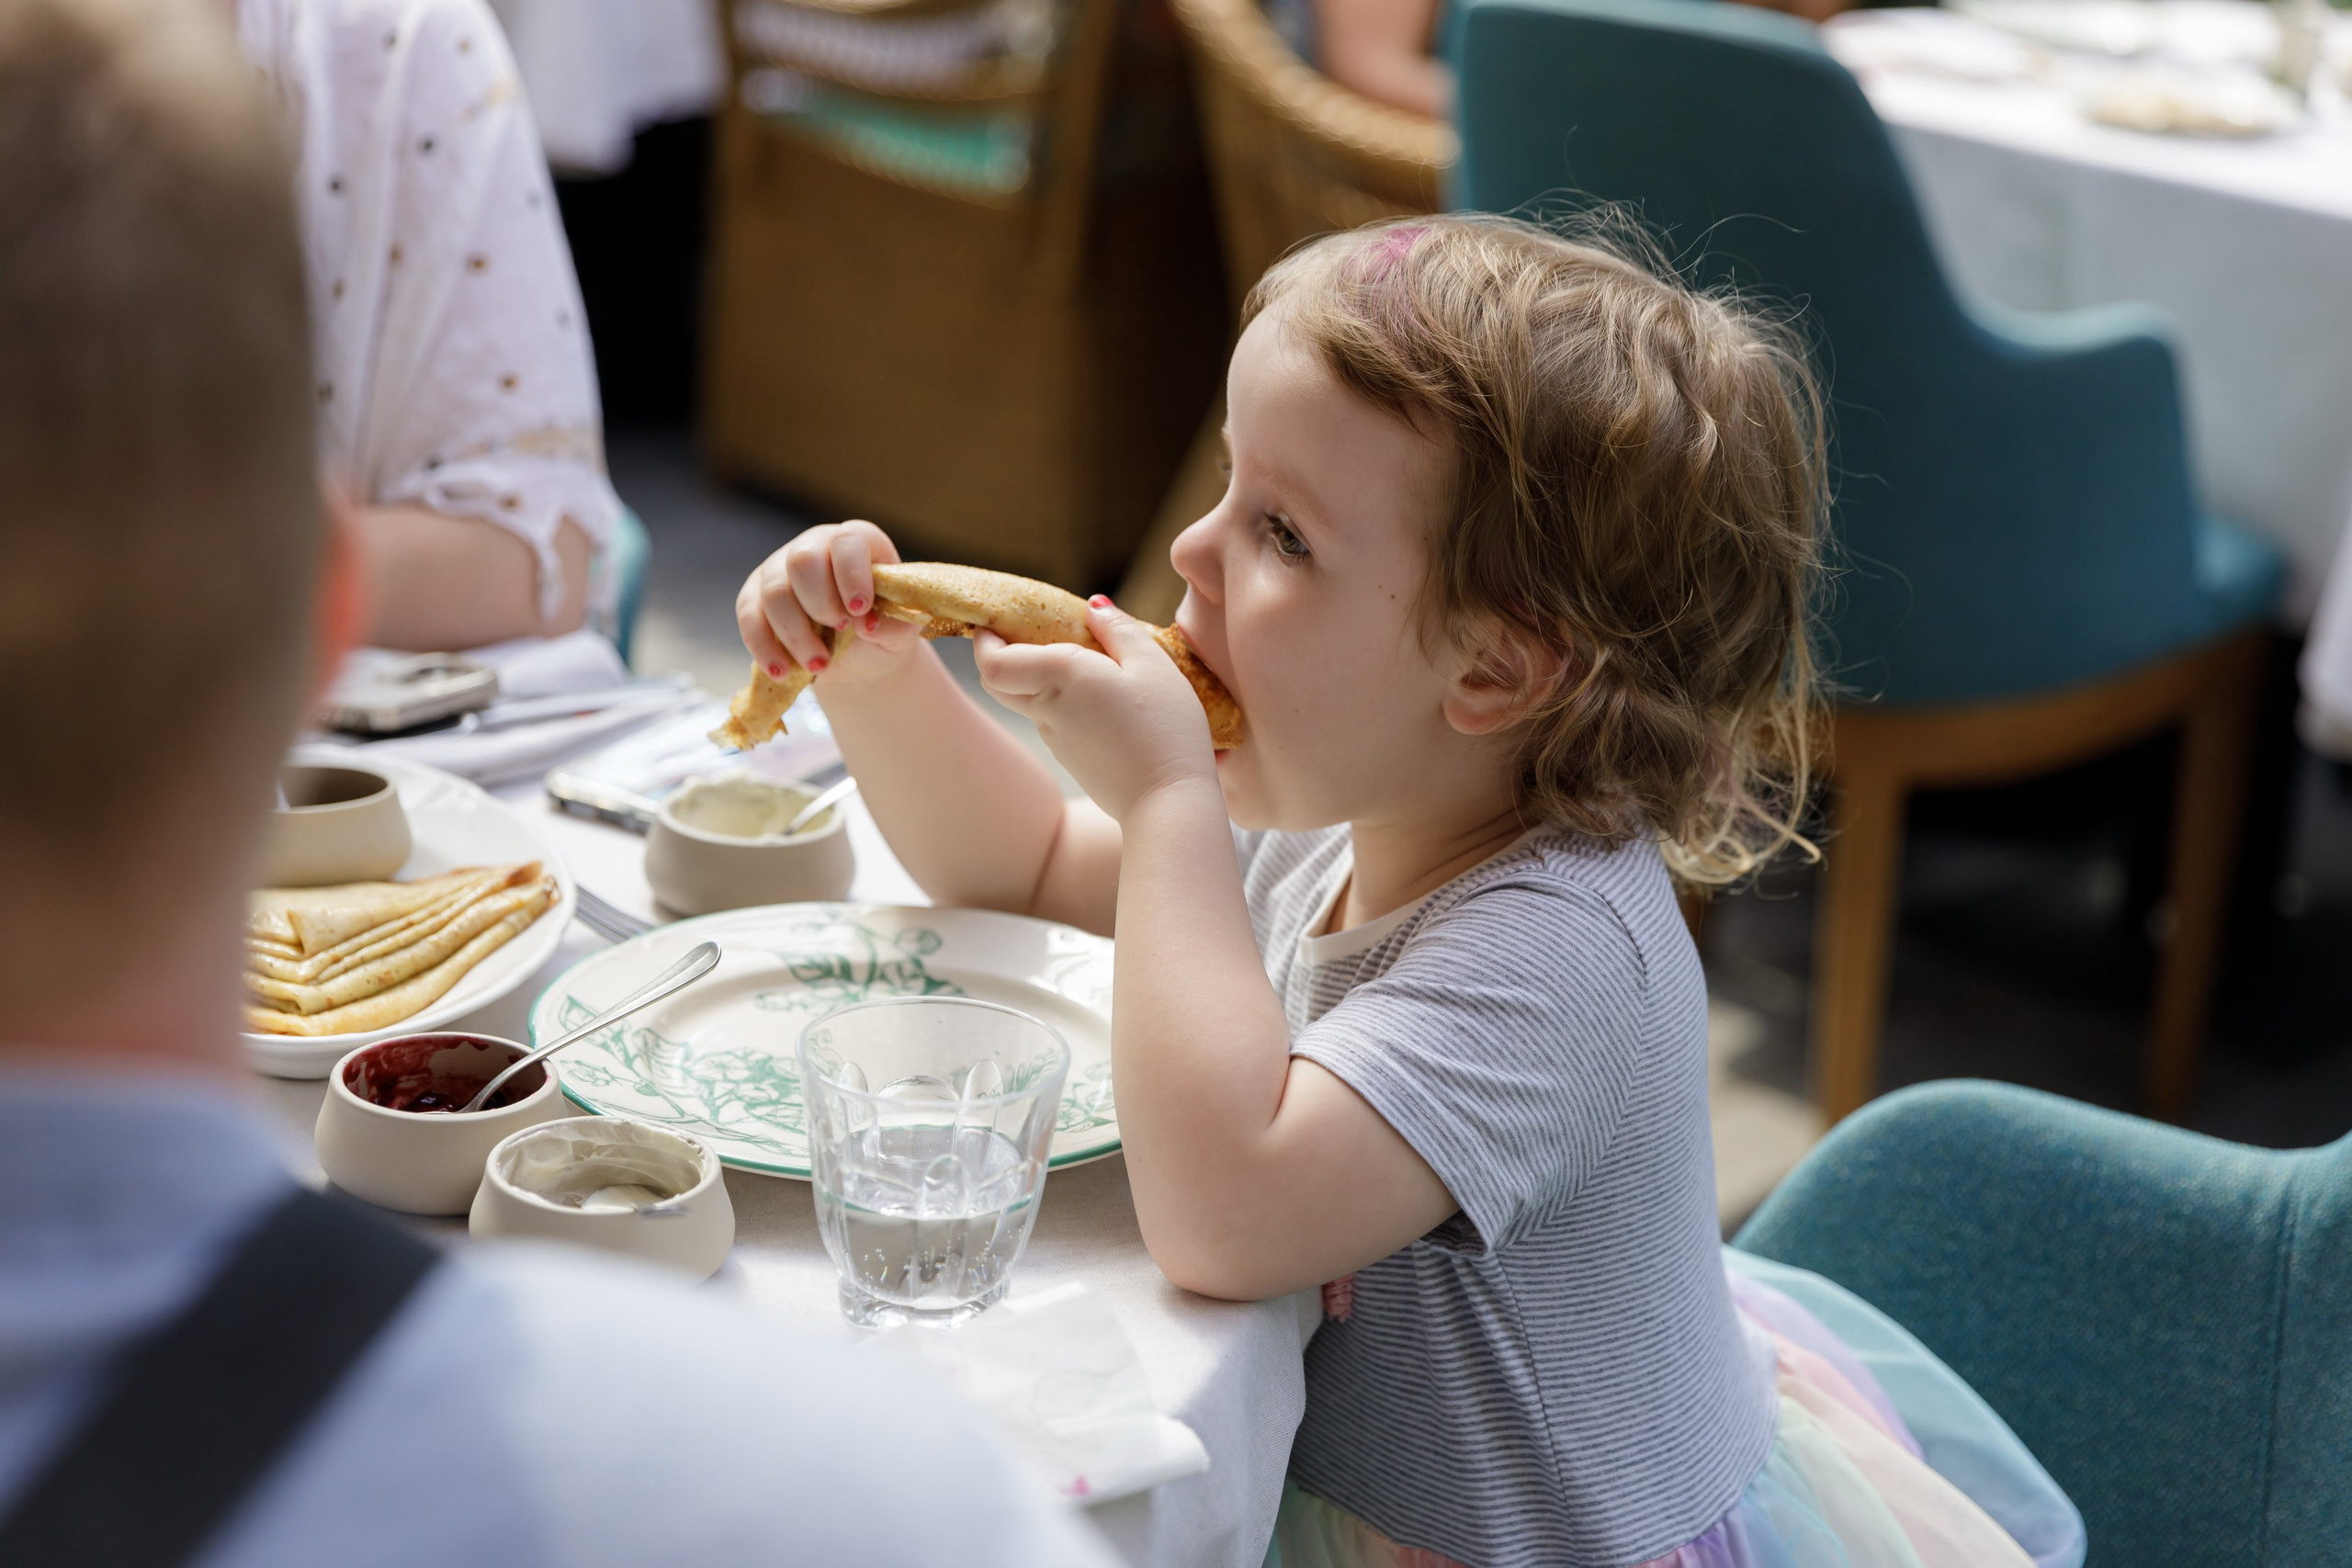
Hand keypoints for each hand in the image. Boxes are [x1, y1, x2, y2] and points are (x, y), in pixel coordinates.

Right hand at [734, 521, 921, 687]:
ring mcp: (780, 569)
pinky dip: (764, 647)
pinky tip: (781, 671)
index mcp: (857, 543)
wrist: (859, 657)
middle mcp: (814, 546)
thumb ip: (894, 625)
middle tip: (841, 631)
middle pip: (802, 561)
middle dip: (821, 603)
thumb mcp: (900, 632)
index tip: (860, 609)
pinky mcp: (755, 597)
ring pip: (775, 592)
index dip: (851, 573)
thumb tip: (868, 625)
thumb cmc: (882, 632)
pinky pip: (749, 616)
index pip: (847, 541)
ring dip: (796, 634)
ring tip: (820, 665)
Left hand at [975, 598, 1217, 820]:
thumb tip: (1092, 606)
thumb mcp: (1154, 666)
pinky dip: (1064, 702)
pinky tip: (1103, 699)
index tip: (994, 621)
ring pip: (1028, 700)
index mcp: (1062, 676)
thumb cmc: (1165, 730)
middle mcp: (1048, 708)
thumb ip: (1120, 629)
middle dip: (999, 655)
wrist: (1167, 804)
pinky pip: (1055, 721)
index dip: (985, 640)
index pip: (993, 661)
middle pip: (998, 682)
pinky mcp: (1070, 758)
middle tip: (1023, 634)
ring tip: (1084, 661)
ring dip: (1039, 678)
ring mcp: (1055, 738)